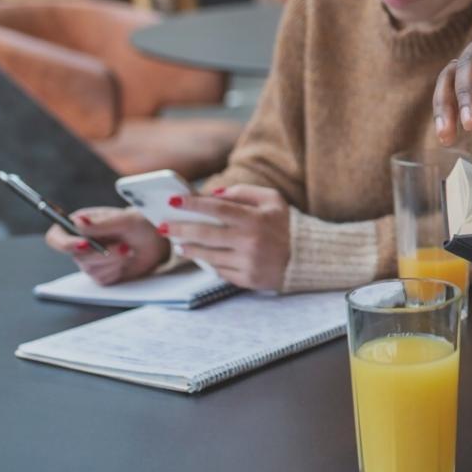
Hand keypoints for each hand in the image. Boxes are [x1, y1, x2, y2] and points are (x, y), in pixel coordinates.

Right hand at [44, 207, 167, 285]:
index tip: (84, 244)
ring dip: (113, 261)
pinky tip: (125, 261)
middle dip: (102, 253)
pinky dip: (117, 270)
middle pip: (76, 256)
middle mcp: (81, 242)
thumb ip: (101, 223)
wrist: (157, 244)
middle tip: (123, 245)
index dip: (64, 243)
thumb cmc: (141, 226)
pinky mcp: (100, 274)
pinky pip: (102, 278)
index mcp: (81, 224)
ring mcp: (89, 260)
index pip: (56, 237)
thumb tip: (77, 222)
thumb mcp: (125, 219)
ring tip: (127, 249)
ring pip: (90, 269)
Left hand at [163, 185, 291, 290]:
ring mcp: (248, 262)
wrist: (309, 257)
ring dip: (189, 248)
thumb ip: (243, 192)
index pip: (218, 208)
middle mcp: (250, 241)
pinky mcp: (248, 279)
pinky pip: (220, 271)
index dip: (193, 203)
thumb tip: (212, 194)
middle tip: (162, 225)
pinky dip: (209, 262)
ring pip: (208, 255)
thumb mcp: (273, 200)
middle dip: (180, 228)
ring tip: (179, 242)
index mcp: (256, 219)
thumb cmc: (287, 224)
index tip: (173, 200)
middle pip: (205, 234)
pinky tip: (202, 256)